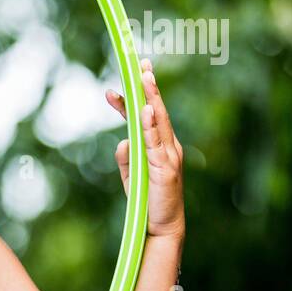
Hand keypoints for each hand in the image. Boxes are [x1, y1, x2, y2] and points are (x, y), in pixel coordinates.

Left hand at [105, 57, 185, 239]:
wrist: (160, 227)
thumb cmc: (147, 201)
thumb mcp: (131, 176)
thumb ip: (126, 157)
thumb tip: (122, 141)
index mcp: (161, 146)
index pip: (147, 116)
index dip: (137, 97)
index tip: (130, 76)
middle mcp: (168, 146)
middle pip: (157, 111)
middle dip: (149, 87)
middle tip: (141, 63)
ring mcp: (169, 156)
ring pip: (159, 121)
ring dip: (151, 98)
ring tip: (144, 77)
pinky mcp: (165, 168)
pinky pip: (156, 143)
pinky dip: (151, 125)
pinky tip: (147, 109)